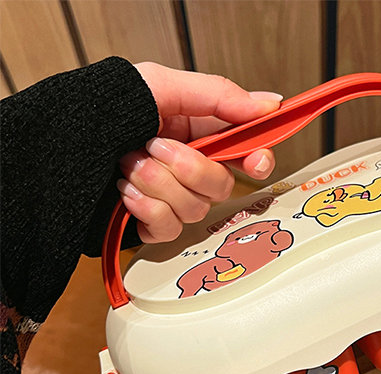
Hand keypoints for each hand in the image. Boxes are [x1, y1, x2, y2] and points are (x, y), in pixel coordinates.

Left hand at [118, 62, 281, 242]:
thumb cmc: (104, 109)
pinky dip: (145, 207)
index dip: (257, 160)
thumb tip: (268, 104)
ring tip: (128, 163)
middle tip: (154, 146)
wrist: (60, 143)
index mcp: (201, 134)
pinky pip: (169, 229)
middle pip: (222, 187)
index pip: (249, 154)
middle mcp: (191, 170)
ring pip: (195, 209)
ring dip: (157, 184)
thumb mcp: (162, 85)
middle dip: (188, 168)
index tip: (253, 161)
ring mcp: (173, 199)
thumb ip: (219, 96)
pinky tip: (125, 190)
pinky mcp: (154, 224)